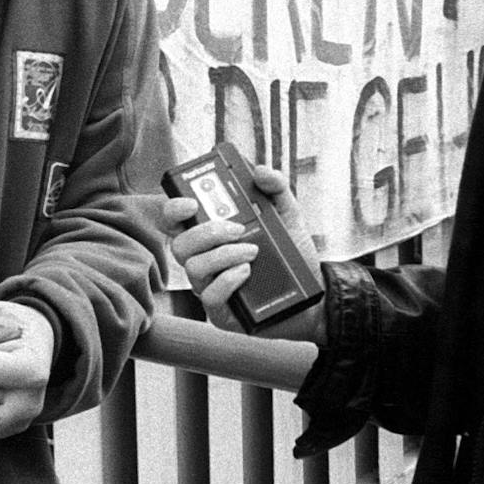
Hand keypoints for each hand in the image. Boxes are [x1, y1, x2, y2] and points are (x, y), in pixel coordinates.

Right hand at [160, 164, 323, 340]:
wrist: (310, 297)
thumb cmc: (291, 255)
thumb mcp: (288, 216)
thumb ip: (276, 189)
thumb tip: (261, 171)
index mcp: (211, 234)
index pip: (176, 220)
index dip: (173, 209)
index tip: (190, 202)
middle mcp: (204, 259)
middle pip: (179, 244)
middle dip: (206, 232)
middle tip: (237, 228)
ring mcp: (209, 286)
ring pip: (193, 268)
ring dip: (223, 255)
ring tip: (253, 251)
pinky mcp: (220, 311)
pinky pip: (209, 296)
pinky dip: (227, 280)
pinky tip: (247, 273)